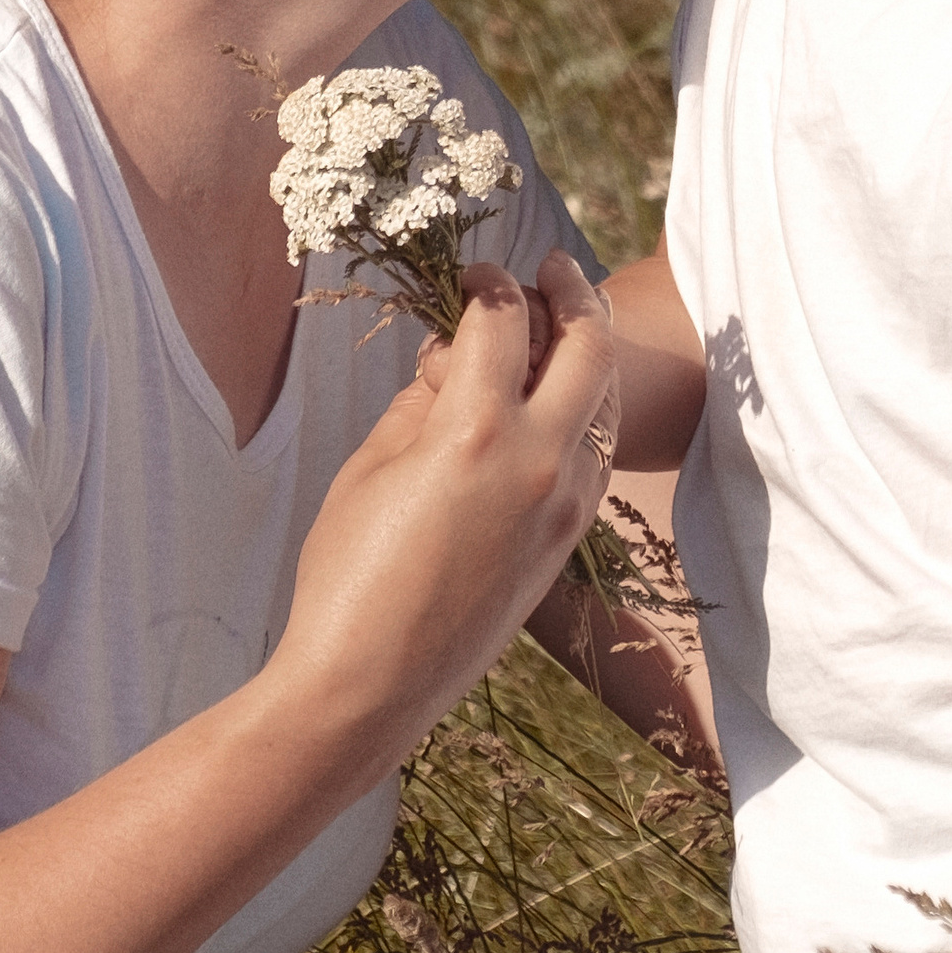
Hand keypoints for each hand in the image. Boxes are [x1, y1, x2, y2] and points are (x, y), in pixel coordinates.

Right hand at [271, 251, 616, 774]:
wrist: (369, 685)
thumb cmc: (347, 572)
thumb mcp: (371, 467)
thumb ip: (421, 401)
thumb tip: (453, 361)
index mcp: (478, 430)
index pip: (503, 321)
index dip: (486, 284)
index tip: (472, 275)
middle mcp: (540, 460)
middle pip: (590, 345)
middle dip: (574, 292)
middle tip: (555, 267)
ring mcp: (565, 504)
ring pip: (604, 402)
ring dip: (585, 356)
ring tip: (559, 329)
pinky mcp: (568, 541)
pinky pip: (595, 455)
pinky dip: (583, 417)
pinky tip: (551, 408)